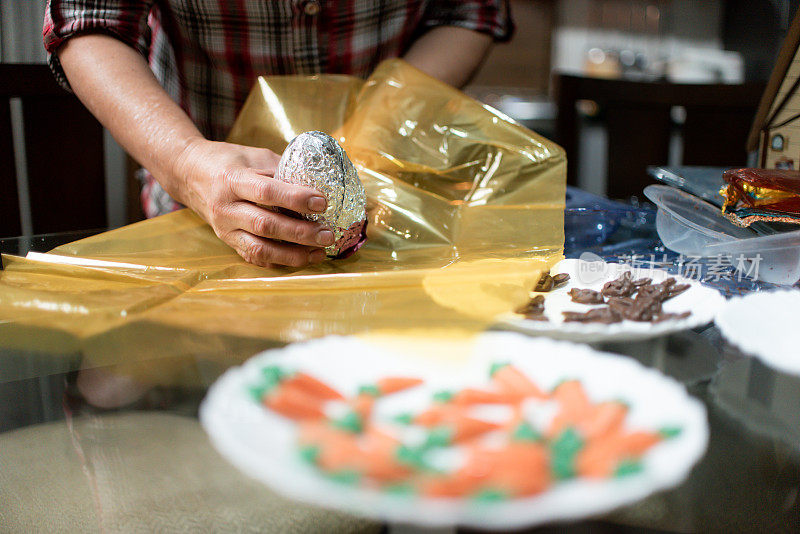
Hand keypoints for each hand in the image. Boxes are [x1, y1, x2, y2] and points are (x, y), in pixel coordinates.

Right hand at [173, 138, 334, 266]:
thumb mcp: (255, 157)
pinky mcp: (229, 243)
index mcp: (233, 181)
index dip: (296, 199)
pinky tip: (303, 258)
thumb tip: (321, 183)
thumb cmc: (230, 162)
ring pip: (260, 250)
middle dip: (300, 233)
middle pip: (266, 226)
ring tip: (320, 251)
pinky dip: (281, 261)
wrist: (190, 173)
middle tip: (328, 233)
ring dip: (293, 254)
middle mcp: (226, 209)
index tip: (322, 202)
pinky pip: (256, 259)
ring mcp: (225, 230)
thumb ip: (283, 171)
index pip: (267, 192)